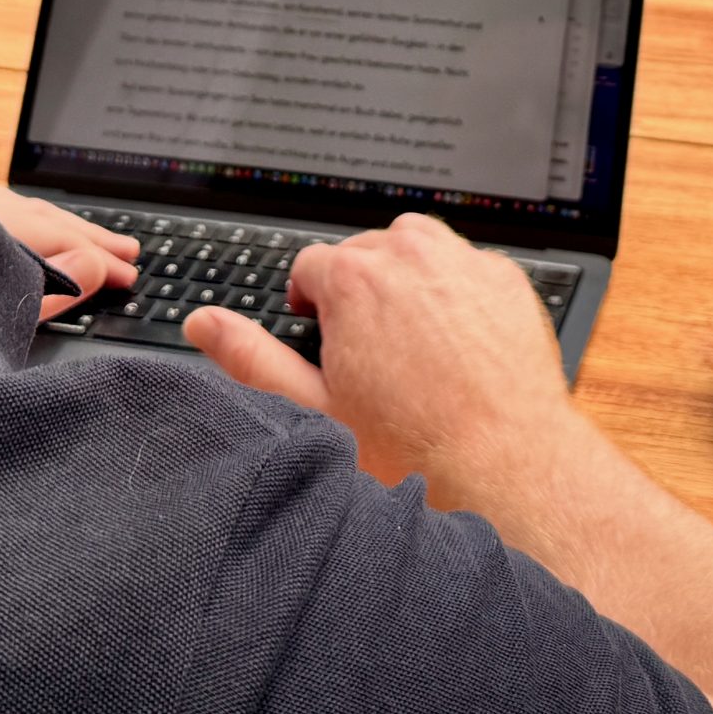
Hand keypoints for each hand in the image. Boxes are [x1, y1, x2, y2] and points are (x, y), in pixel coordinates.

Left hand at [0, 183, 140, 321]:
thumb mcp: (3, 315)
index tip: (127, 275)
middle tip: (128, 251)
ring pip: (30, 212)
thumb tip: (94, 264)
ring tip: (98, 240)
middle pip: (50, 219)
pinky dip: (39, 224)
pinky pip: (8, 211)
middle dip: (92, 238)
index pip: (64, 239)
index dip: (100, 260)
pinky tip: (47, 230)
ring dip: (69, 229)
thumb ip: (52, 290)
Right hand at [184, 213, 577, 490]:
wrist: (501, 465)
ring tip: (408, 341)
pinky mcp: (507, 279)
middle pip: (364, 251)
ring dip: (405, 279)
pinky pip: (467, 266)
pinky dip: (455, 291)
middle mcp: (410, 256)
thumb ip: (252, 358)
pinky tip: (455, 343)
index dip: (311, 305)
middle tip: (368, 351)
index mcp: (354, 280)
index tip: (325, 336)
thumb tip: (204, 324)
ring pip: (418, 248)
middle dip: (358, 291)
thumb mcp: (314, 408)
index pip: (312, 266)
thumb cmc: (412, 447)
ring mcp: (464, 263)